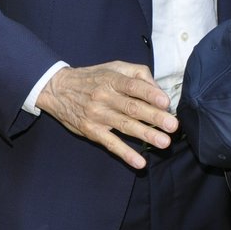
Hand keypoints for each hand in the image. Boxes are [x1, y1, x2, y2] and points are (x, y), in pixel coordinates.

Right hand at [36, 62, 174, 168]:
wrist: (58, 89)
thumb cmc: (93, 78)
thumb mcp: (114, 67)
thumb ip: (138, 74)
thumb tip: (159, 90)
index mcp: (112, 79)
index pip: (133, 86)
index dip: (150, 94)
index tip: (165, 102)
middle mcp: (105, 97)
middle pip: (132, 108)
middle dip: (154, 117)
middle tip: (173, 126)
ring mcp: (98, 116)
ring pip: (125, 126)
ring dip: (146, 135)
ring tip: (164, 142)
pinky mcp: (92, 131)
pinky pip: (110, 144)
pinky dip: (125, 153)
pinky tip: (139, 162)